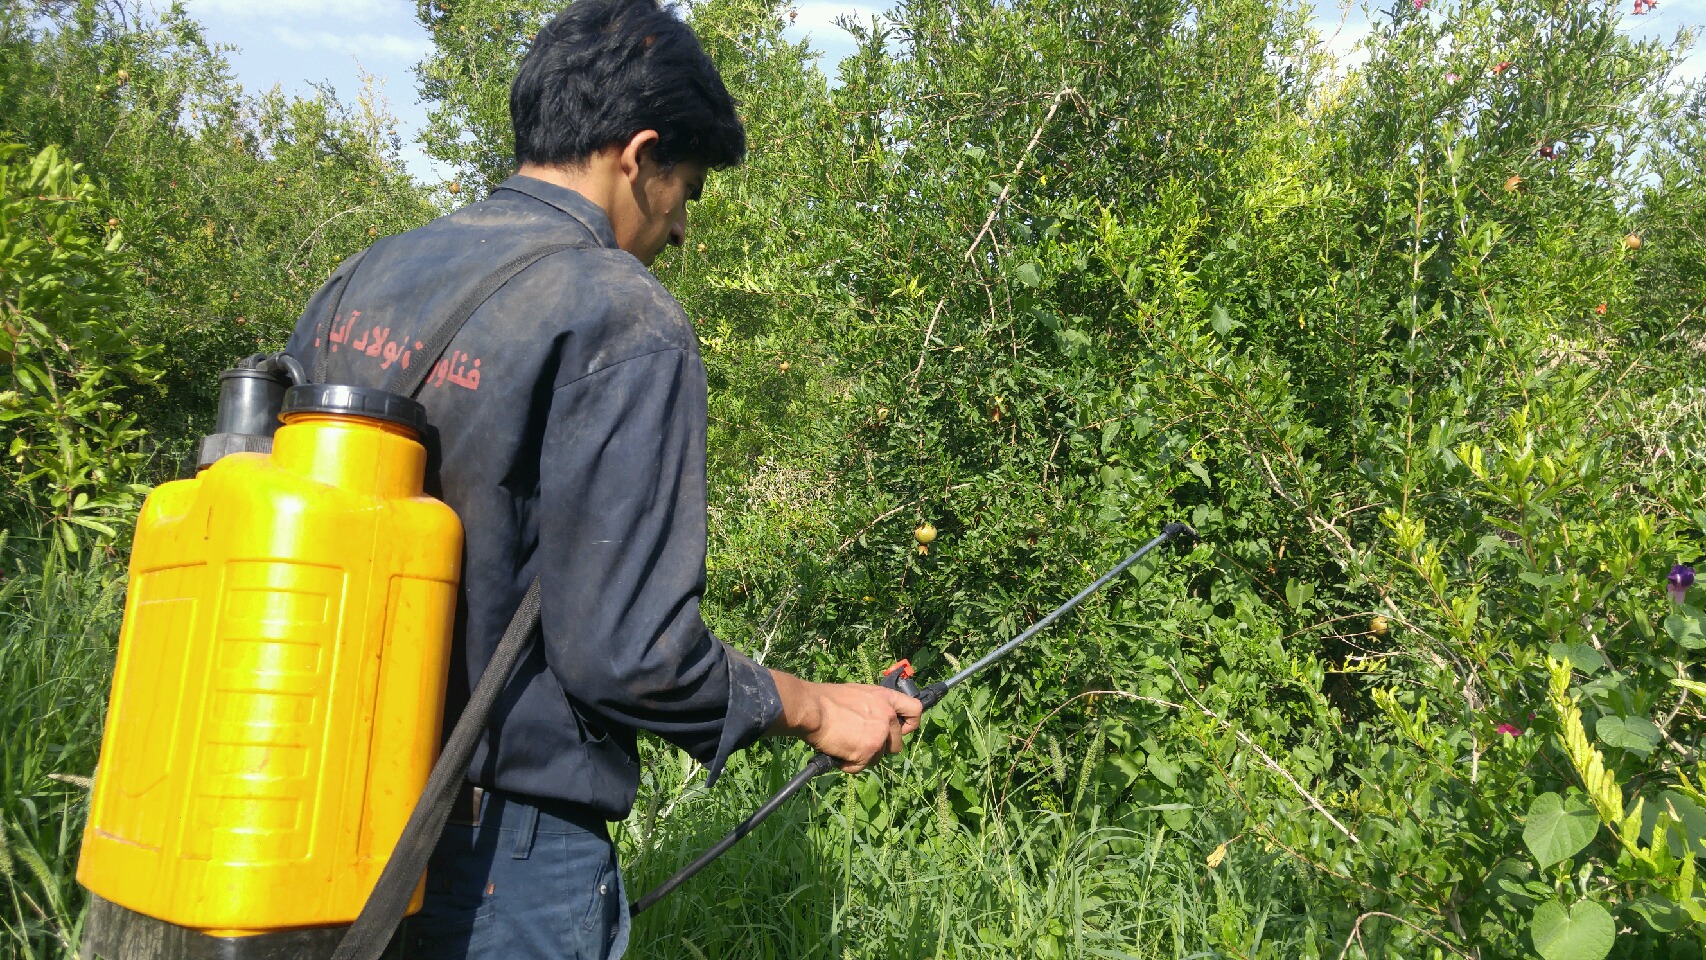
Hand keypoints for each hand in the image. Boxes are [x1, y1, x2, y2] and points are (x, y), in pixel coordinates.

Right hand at [767, 670, 921, 772]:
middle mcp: (888, 716)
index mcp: (886, 698)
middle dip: (880, 748)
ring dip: (863, 757)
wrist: (812, 709)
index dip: (909, 724)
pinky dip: (849, 765)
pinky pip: (861, 767)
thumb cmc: (826, 700)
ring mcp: (880, 735)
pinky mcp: (868, 751)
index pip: (915, 710)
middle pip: (896, 744)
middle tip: (860, 744)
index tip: (901, 731)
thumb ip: (873, 706)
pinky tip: (838, 753)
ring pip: (878, 758)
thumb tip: (875, 720)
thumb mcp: (858, 694)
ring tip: (843, 745)